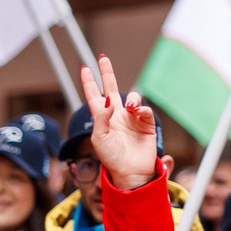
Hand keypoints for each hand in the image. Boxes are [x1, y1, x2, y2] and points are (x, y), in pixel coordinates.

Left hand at [78, 58, 161, 191]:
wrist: (130, 172)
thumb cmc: (111, 158)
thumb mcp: (99, 138)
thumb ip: (101, 118)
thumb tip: (108, 100)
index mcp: (102, 118)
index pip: (94, 96)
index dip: (89, 83)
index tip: (85, 68)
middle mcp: (116, 115)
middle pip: (111, 89)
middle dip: (107, 73)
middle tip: (103, 58)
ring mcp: (131, 118)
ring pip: (131, 97)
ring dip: (131, 98)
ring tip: (129, 107)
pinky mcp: (146, 124)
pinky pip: (144, 109)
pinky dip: (141, 108)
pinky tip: (136, 112)